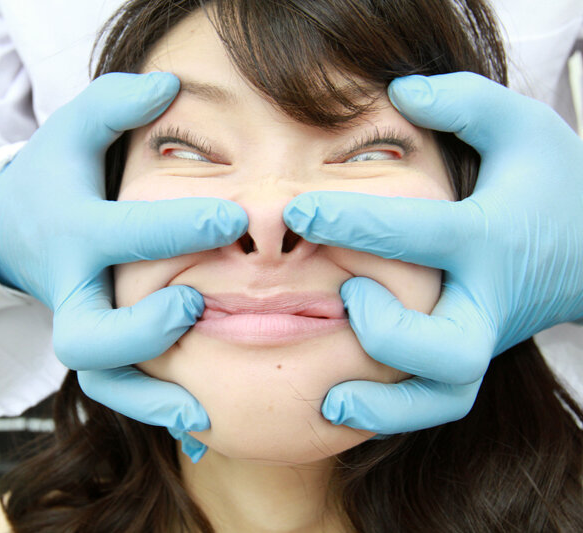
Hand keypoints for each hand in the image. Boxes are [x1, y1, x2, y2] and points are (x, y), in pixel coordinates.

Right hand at [0, 72, 246, 457]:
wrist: (15, 229)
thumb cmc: (57, 177)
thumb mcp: (72, 130)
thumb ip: (113, 103)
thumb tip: (169, 86)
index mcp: (74, 232)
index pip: (124, 235)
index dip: (180, 228)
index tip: (235, 218)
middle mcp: (72, 290)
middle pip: (91, 335)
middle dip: (145, 329)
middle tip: (194, 302)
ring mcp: (80, 325)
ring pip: (102, 381)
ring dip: (150, 400)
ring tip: (203, 411)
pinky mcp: (93, 347)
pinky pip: (115, 392)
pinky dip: (152, 411)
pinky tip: (200, 423)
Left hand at [283, 72, 582, 432]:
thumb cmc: (546, 182)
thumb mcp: (519, 126)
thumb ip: (463, 102)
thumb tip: (398, 90)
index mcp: (489, 238)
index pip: (421, 236)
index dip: (355, 221)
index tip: (298, 209)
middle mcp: (486, 301)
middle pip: (445, 346)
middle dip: (383, 327)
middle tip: (345, 292)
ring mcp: (481, 339)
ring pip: (443, 394)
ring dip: (385, 400)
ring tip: (329, 391)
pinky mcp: (471, 359)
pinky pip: (436, 407)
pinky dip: (390, 417)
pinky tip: (336, 406)